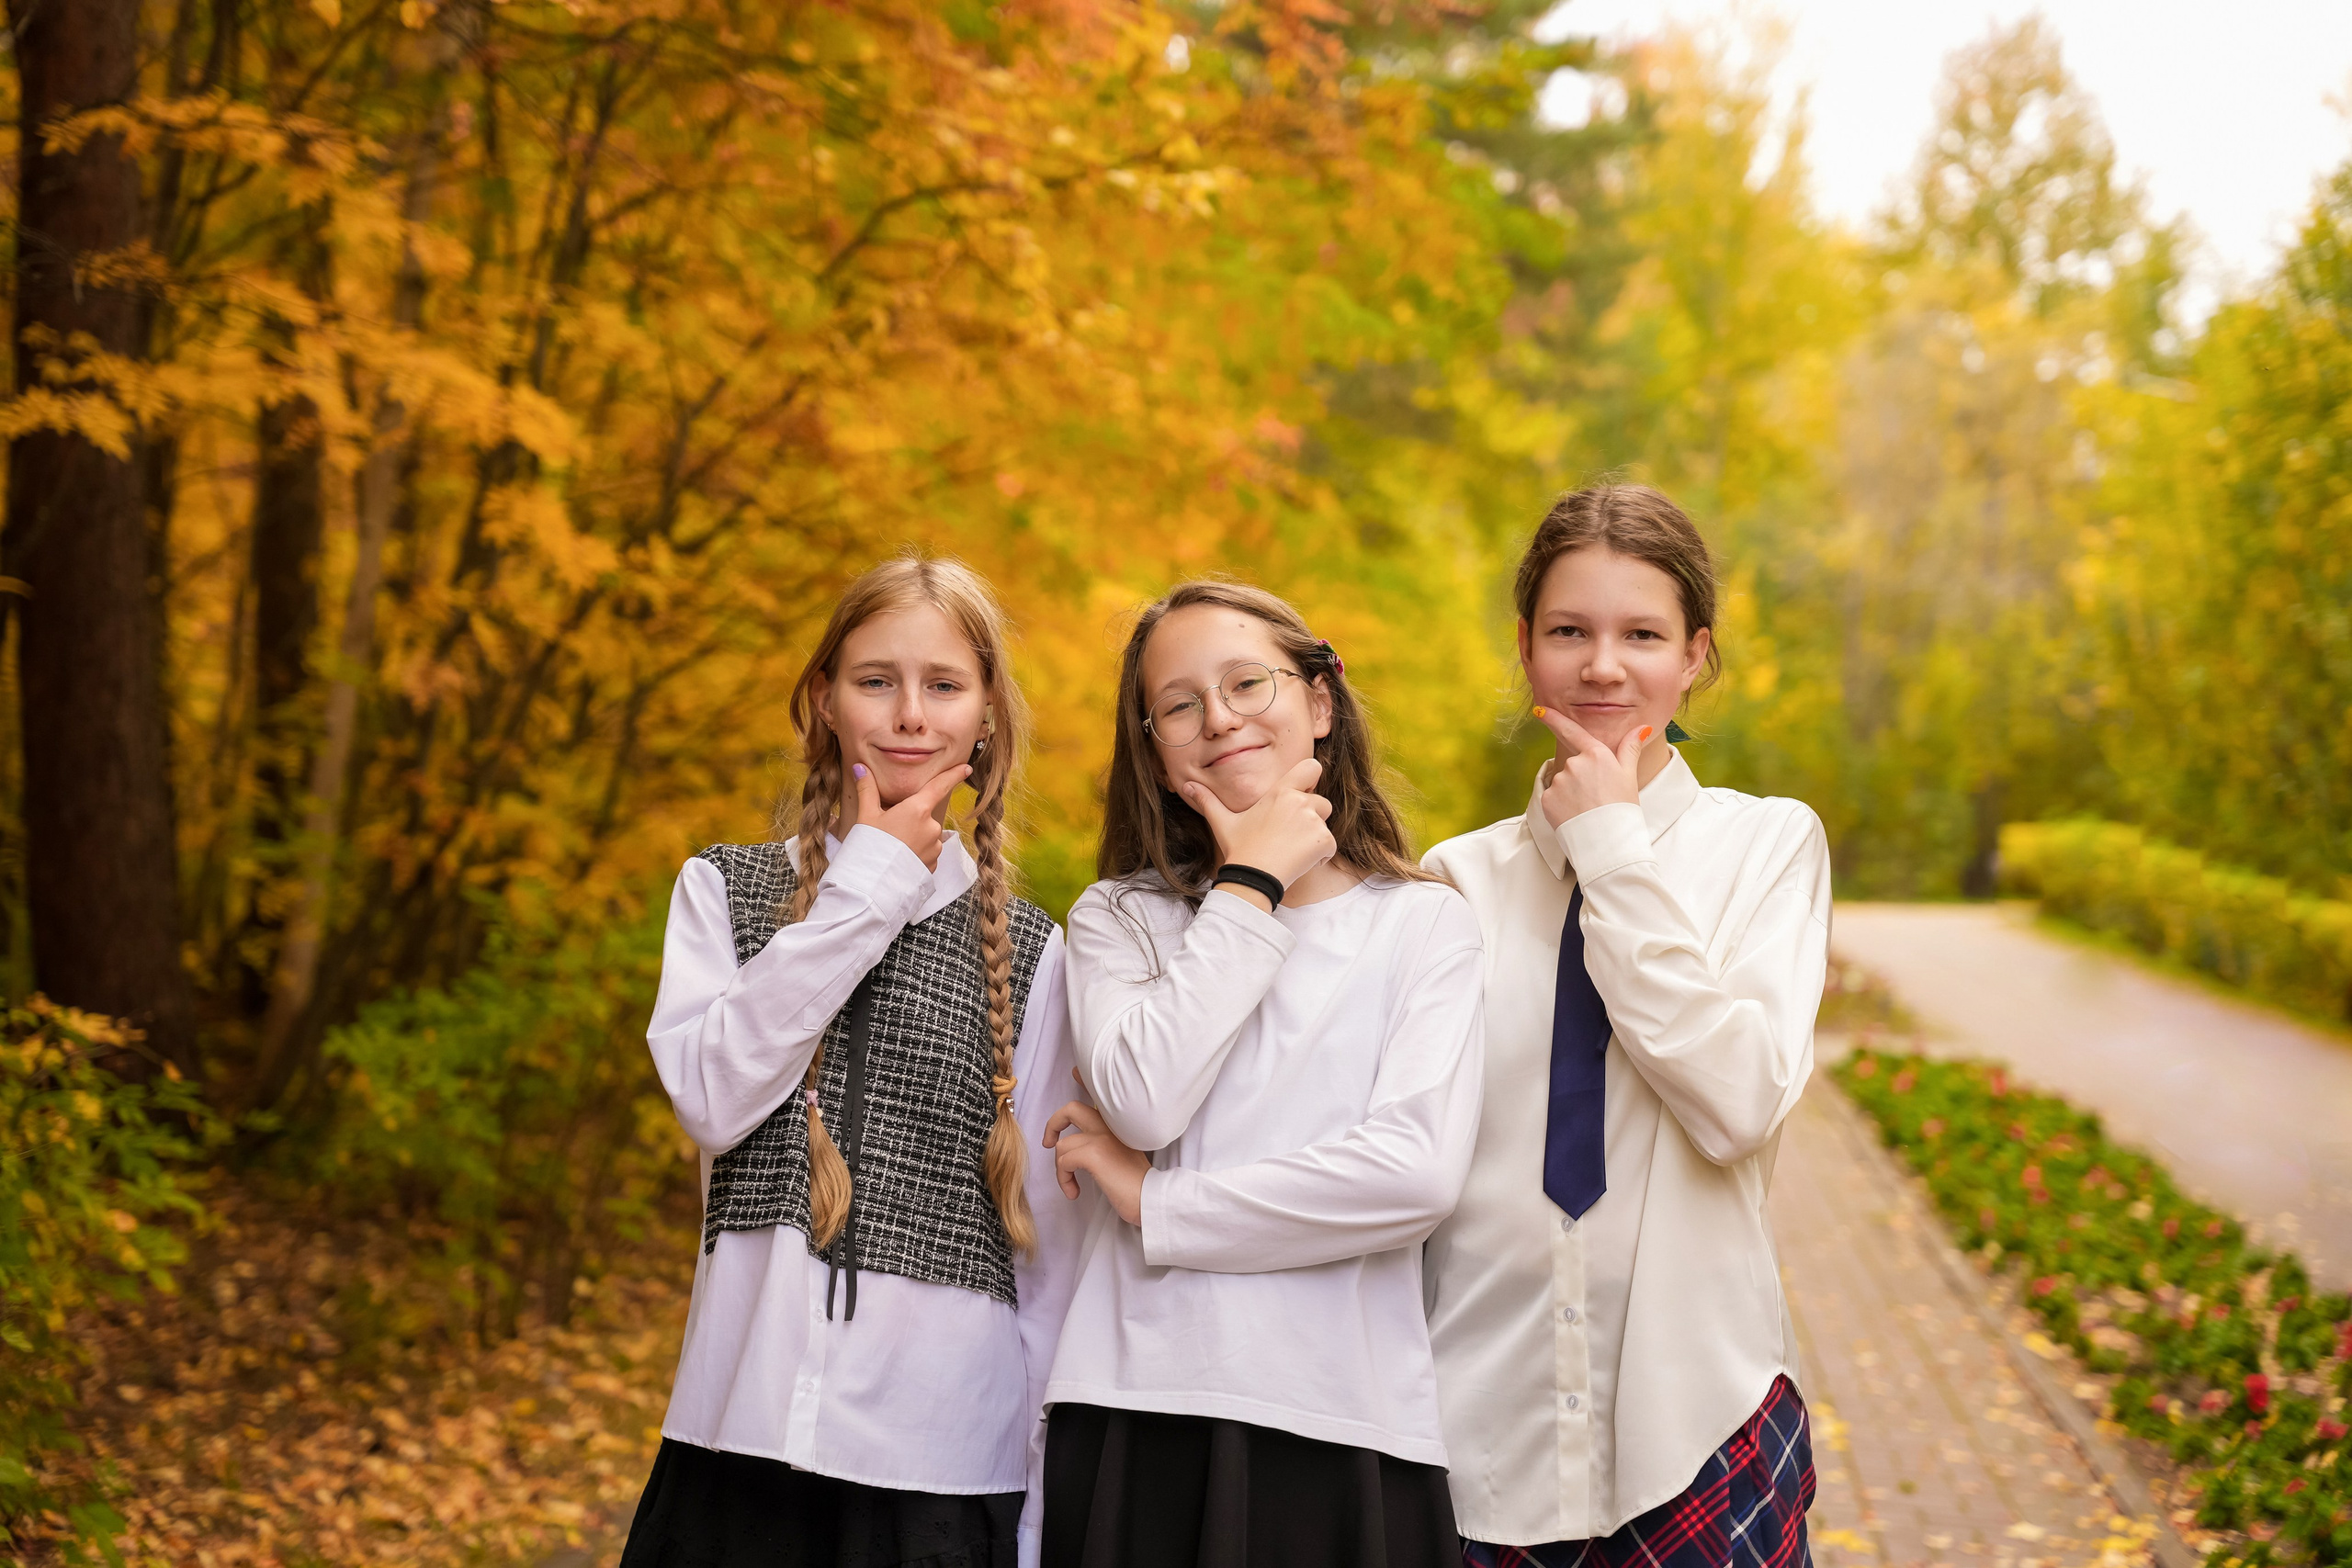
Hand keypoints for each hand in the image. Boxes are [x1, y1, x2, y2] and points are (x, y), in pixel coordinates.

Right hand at [849, 759, 970, 870]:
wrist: (872, 885)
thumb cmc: (868, 846)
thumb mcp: (866, 815)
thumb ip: (867, 789)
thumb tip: (860, 767)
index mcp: (917, 809)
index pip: (940, 786)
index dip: (953, 775)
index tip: (965, 768)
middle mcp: (932, 827)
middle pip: (925, 815)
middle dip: (911, 819)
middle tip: (889, 830)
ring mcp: (935, 848)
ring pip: (927, 836)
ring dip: (914, 838)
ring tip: (892, 848)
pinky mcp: (933, 865)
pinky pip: (927, 853)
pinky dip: (916, 854)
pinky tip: (900, 860)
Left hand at [1045, 1098, 1147, 1225]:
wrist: (1150, 1198)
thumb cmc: (1136, 1183)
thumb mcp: (1121, 1153)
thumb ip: (1103, 1143)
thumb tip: (1076, 1146)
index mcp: (1116, 1124)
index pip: (1090, 1101)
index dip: (1074, 1098)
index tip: (1065, 1112)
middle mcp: (1109, 1125)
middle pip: (1071, 1109)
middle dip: (1053, 1124)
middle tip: (1048, 1143)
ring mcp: (1100, 1138)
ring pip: (1062, 1145)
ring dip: (1061, 1169)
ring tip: (1072, 1186)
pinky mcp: (1094, 1155)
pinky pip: (1064, 1162)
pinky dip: (1063, 1179)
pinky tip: (1074, 1192)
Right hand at [1178, 756, 1334, 898]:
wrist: (1253, 877)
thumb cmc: (1239, 848)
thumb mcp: (1222, 822)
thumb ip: (1208, 801)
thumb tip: (1188, 786)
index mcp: (1280, 792)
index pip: (1311, 767)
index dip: (1311, 778)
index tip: (1303, 792)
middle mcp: (1300, 802)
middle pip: (1322, 801)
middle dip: (1312, 816)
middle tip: (1290, 834)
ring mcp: (1314, 821)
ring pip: (1325, 825)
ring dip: (1315, 837)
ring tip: (1291, 850)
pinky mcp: (1323, 841)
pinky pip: (1331, 846)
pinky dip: (1321, 855)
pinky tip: (1299, 862)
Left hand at [1535, 708, 1648, 828]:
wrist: (1608, 841)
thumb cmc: (1622, 809)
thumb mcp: (1629, 776)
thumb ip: (1630, 749)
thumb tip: (1642, 728)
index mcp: (1596, 754)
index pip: (1571, 731)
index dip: (1553, 718)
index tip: (1539, 710)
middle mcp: (1574, 763)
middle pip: (1573, 765)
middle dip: (1581, 778)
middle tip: (1597, 798)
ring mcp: (1559, 781)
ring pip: (1563, 783)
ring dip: (1571, 793)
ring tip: (1587, 809)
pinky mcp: (1547, 799)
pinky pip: (1553, 798)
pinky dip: (1561, 806)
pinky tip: (1575, 815)